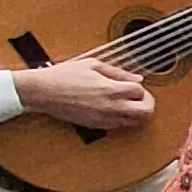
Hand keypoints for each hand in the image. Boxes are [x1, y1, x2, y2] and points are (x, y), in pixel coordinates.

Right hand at [13, 58, 155, 130]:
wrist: (44, 92)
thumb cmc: (64, 75)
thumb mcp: (93, 65)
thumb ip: (118, 72)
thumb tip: (137, 77)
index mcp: (111, 89)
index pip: (141, 92)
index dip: (140, 87)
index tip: (133, 84)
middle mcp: (111, 107)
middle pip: (146, 112)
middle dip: (147, 104)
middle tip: (140, 97)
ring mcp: (104, 119)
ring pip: (134, 122)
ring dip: (136, 112)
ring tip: (127, 102)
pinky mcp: (96, 126)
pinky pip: (119, 126)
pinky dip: (122, 118)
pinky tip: (113, 108)